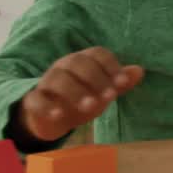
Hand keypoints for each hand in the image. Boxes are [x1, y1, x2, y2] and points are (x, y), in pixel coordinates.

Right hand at [17, 47, 144, 141]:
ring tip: (90, 107)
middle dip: (96, 79)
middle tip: (109, 98)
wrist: (53, 118)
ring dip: (75, 92)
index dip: (111, 66)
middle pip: (77, 62)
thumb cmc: (83, 99)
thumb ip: (120, 82)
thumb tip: (140, 71)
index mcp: (83, 61)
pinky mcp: (32, 100)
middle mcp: (63, 67)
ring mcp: (46, 82)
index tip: (123, 83)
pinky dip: (46, 106)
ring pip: (57, 79)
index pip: (97, 54)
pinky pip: (35, 99)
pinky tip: (59, 115)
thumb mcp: (104, 92)